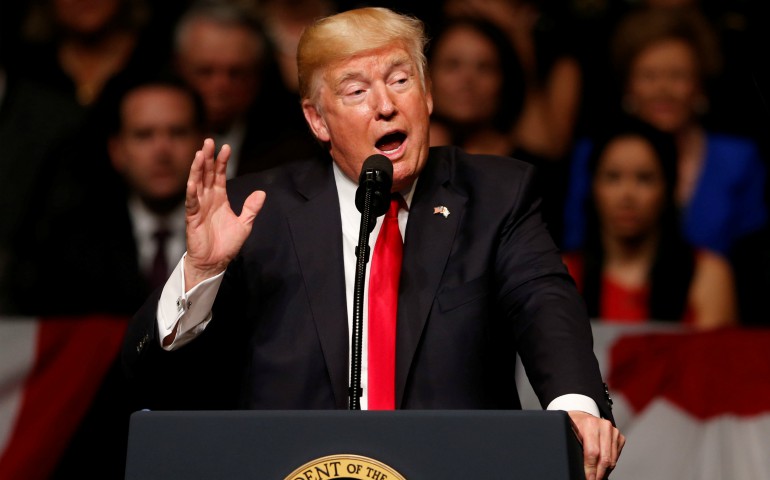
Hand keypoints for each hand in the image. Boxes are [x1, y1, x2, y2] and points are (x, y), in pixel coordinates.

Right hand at [184, 138, 265, 288]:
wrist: (215, 262)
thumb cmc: (227, 244)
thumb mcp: (245, 224)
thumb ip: (251, 209)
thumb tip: (262, 193)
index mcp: (219, 198)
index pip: (219, 175)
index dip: (222, 161)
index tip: (226, 147)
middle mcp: (208, 199)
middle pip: (207, 174)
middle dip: (208, 158)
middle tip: (209, 141)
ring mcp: (199, 207)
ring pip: (197, 184)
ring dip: (197, 169)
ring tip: (200, 154)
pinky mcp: (192, 218)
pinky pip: (191, 203)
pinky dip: (191, 192)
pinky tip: (193, 181)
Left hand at [568, 411, 624, 479]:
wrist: (583, 417)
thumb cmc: (574, 426)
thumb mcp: (568, 432)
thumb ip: (572, 446)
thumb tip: (574, 464)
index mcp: (590, 424)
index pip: (593, 453)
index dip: (590, 469)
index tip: (589, 478)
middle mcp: (604, 426)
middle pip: (605, 458)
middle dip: (599, 473)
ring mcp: (614, 431)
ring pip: (612, 459)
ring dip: (605, 471)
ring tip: (597, 476)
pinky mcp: (619, 436)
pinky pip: (616, 456)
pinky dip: (610, 464)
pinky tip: (601, 467)